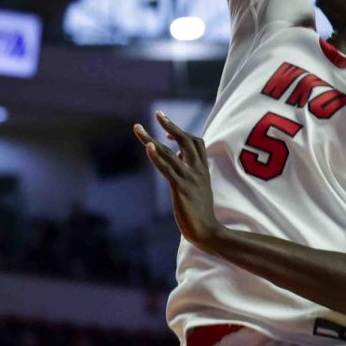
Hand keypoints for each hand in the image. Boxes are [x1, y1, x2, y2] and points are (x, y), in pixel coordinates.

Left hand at [134, 111, 220, 250]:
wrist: (208, 232)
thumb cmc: (201, 211)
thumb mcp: (199, 186)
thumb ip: (190, 170)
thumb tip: (177, 155)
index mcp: (202, 169)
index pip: (196, 142)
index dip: (181, 133)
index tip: (166, 132)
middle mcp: (197, 170)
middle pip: (185, 140)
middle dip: (170, 125)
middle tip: (157, 113)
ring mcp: (189, 178)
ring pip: (169, 152)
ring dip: (150, 138)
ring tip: (137, 127)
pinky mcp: (180, 188)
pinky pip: (167, 168)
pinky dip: (156, 156)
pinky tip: (148, 147)